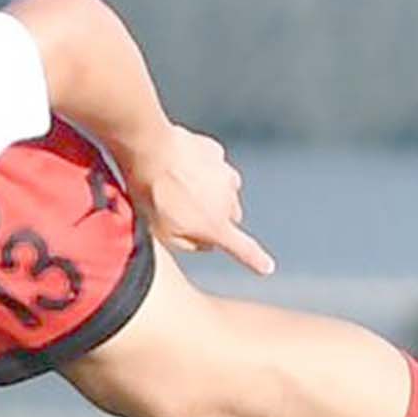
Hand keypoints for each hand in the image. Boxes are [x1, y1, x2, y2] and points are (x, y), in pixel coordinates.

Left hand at [120, 126, 273, 275]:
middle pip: (229, 216)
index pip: (242, 248)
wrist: (150, 150)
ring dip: (209, 192)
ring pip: (223, 190)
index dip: (255, 259)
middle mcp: (228, 200)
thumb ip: (187, 244)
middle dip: (214, 218)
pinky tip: (178, 167)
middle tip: (183, 212)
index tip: (267, 267)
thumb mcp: (161, 233)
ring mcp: (224, 174)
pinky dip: (200, 169)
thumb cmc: (152, 195)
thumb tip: (205, 244)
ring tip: (178, 187)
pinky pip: (212, 166)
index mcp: (215, 225)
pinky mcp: (216, 153)